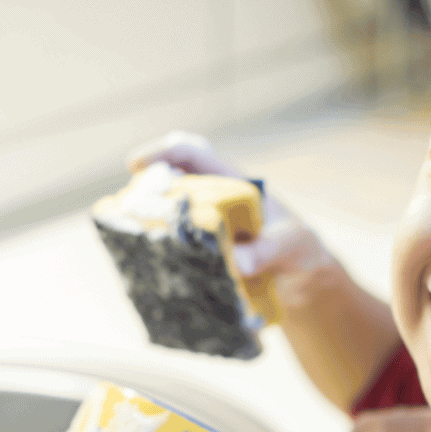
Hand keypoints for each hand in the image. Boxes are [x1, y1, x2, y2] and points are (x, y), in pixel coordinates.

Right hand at [126, 131, 337, 309]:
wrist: (303, 279)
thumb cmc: (298, 249)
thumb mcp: (290, 246)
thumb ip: (267, 250)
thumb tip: (238, 263)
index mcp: (234, 184)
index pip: (195, 155)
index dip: (164, 152)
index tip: (136, 165)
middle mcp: (213, 201)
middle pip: (168, 182)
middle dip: (145, 191)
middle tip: (127, 209)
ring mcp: (203, 229)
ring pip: (164, 217)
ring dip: (146, 224)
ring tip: (131, 241)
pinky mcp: (200, 256)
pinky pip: (172, 250)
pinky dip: (158, 255)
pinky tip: (148, 268)